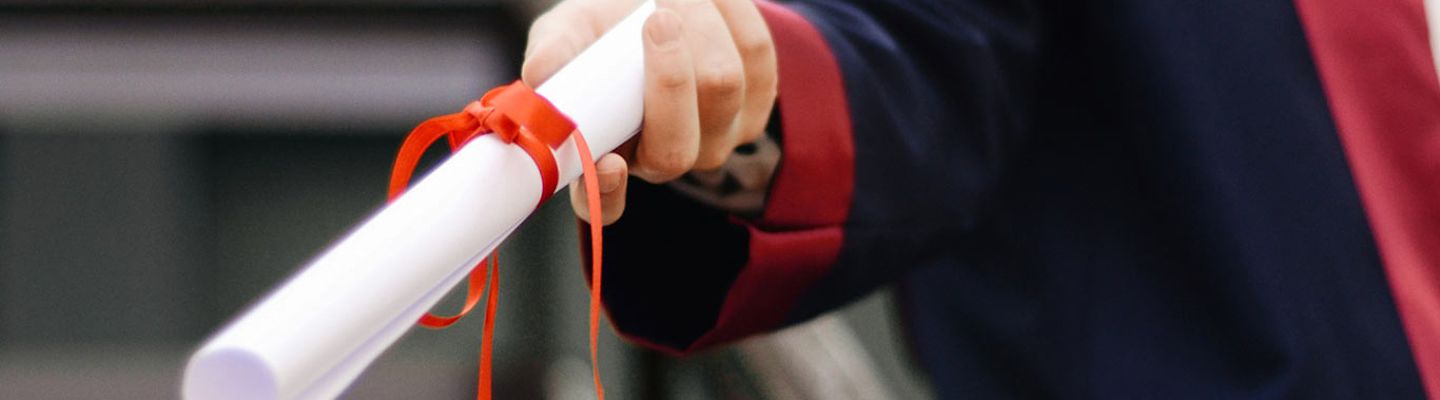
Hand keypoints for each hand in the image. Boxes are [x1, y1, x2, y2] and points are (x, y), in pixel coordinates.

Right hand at [522, 0, 777, 224]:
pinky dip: (732, 14)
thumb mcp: (566, 35)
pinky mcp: (756, 103)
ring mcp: (716, 138)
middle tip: (657, 19)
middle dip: (670, 77)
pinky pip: (756, 55)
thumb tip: (539, 75)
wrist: (653, 3)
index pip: (604, 203)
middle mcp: (664, 160)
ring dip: (701, 27)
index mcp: (606, 159)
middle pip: (676, 147)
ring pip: (723, 87)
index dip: (609, 193)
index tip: (608, 163)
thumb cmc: (600, 32)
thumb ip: (553, 54)